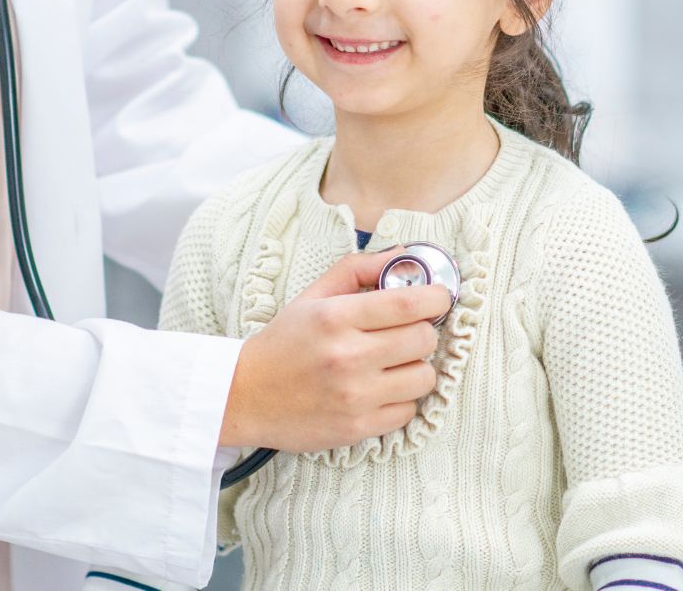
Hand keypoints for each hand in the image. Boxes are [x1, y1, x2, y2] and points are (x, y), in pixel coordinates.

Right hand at [218, 250, 451, 451]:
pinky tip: (380, 390)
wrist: (244, 395)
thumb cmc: (284, 342)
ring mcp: (353, 396)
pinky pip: (408, 411)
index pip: (409, 304)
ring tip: (394, 364)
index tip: (437, 297)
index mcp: (336, 317)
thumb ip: (359, 269)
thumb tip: (406, 254)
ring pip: (424, 377)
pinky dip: (401, 400)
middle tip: (406, 332)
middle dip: (423, 331)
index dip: (435, 297)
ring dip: (415, 368)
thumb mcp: (314, 296)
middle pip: (424, 339)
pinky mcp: (356, 428)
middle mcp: (347, 356)